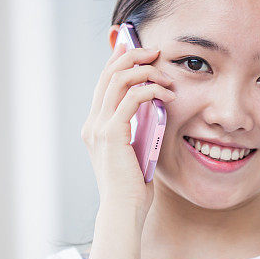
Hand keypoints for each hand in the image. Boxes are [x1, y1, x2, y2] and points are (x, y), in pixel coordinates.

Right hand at [80, 42, 175, 219]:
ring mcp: (99, 127)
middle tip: (155, 51)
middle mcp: (92, 123)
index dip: (119, 59)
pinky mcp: (112, 134)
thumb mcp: (134, 149)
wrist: (123, 211)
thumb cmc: (132, 186)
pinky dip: (150, 90)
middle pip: (109, 73)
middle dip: (132, 55)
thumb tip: (153, 105)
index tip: (136, 47)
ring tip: (166, 76)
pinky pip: (130, 98)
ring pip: (119, 80)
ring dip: (145, 71)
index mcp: (95, 126)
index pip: (105, 82)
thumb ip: (137, 127)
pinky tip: (167, 95)